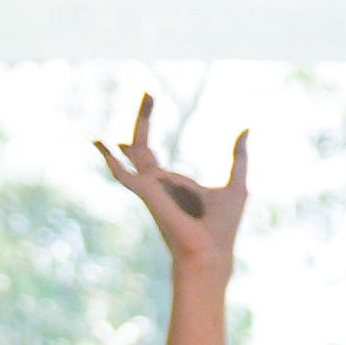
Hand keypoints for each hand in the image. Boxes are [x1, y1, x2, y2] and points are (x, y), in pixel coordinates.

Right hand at [89, 95, 247, 273]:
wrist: (211, 251)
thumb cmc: (223, 225)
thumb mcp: (237, 185)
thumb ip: (238, 157)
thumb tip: (246, 129)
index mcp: (171, 184)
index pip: (153, 157)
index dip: (147, 131)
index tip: (145, 109)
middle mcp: (156, 184)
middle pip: (142, 147)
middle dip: (144, 119)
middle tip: (149, 93)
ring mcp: (149, 188)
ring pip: (139, 150)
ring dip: (144, 122)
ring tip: (147, 98)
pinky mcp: (146, 193)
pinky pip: (124, 174)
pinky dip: (113, 161)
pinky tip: (100, 144)